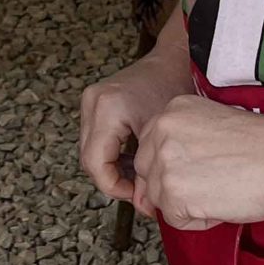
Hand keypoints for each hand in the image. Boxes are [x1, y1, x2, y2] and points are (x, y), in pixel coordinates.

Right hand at [79, 53, 190, 204]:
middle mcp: (92, 103)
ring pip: (89, 151)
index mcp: (107, 109)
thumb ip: (148, 172)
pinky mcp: (94, 103)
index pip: (95, 164)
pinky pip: (95, 139)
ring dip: (111, 168)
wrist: (175, 60)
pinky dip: (111, 154)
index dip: (114, 187)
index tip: (136, 194)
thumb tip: (143, 204)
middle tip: (138, 190)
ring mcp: (90, 101)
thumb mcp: (162, 136)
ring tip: (137, 175)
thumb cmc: (175, 89)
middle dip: (112, 180)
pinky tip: (132, 159)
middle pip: (88, 159)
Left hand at [131, 94, 263, 230]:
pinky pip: (175, 219)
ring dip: (186, 204)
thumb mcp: (215, 123)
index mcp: (173, 109)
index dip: (173, 164)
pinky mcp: (173, 194)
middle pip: (147, 170)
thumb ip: (185, 139)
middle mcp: (162, 130)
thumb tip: (167, 170)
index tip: (196, 170)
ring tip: (220, 192)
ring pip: (159, 197)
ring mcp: (164, 162)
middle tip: (209, 184)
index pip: (150, 143)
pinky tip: (222, 205)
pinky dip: (198, 221)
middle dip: (172, 185)